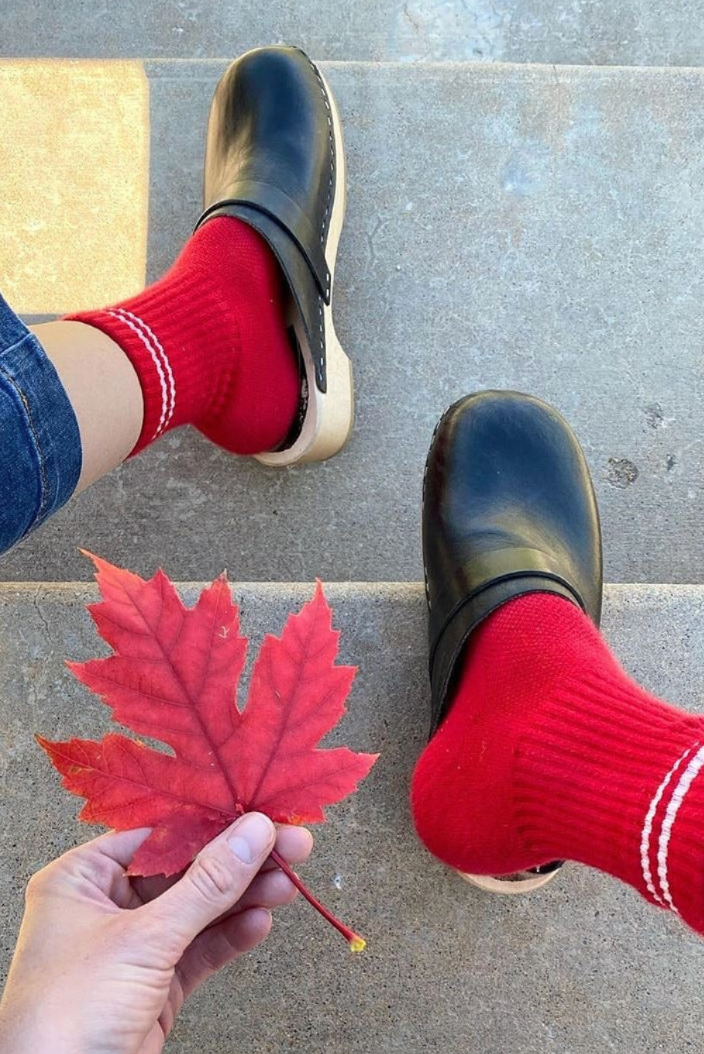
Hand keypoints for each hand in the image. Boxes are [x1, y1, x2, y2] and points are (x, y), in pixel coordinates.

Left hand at [0, 814, 311, 1053]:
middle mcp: (104, 909)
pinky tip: (258, 922)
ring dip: (244, 897)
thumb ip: (205, 886)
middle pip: (186, 871)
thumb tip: (250, 835)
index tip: (258, 816)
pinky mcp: (152, 987)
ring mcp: (130, 949)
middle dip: (239, 862)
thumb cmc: (62, 1018)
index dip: (213, 823)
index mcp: (81, 880)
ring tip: (283, 883)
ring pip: (199, 910)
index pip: (159, 835)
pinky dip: (231, 936)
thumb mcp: (143, 939)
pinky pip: (199, 950)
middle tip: (288, 846)